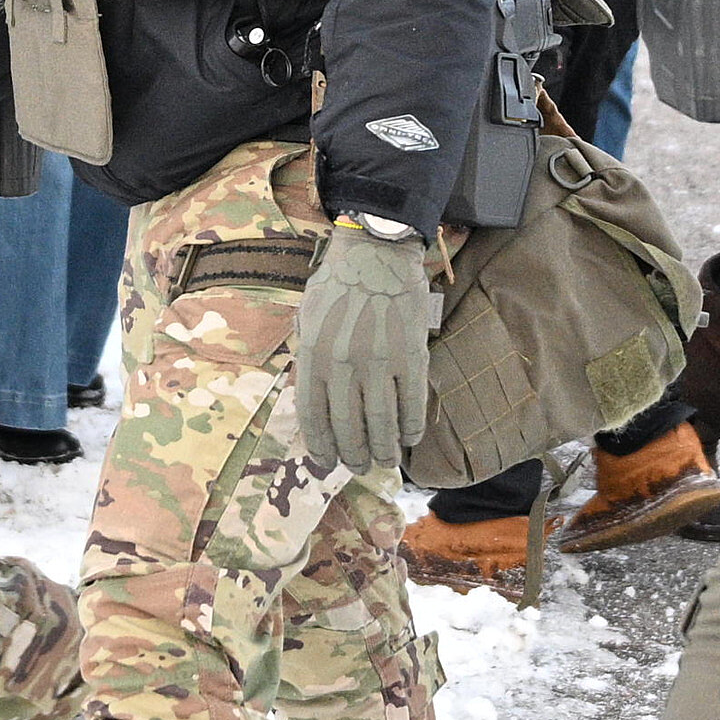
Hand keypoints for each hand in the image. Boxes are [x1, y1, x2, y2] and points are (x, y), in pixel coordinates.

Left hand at [293, 220, 437, 471]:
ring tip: (384, 460)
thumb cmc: (337, 285)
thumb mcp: (306, 319)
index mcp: (313, 354)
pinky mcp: (412, 356)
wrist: (377, 253)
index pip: (313, 415)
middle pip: (348, 427)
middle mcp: (344, 363)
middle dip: (353, 454)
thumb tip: (312, 405)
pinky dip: (411, 428)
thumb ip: (307, 361)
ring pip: (382, 424)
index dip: (320, 446)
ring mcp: (380, 361)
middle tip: (358, 466)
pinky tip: (409, 437)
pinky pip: (412, 405)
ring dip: (384, 449)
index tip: (326, 463)